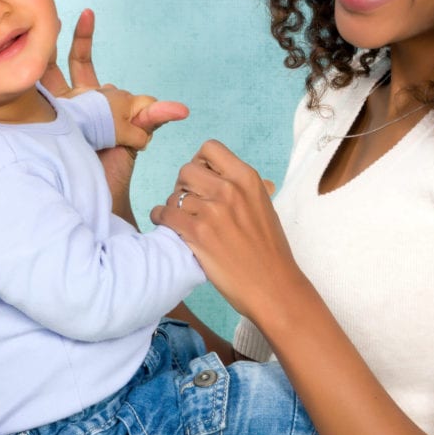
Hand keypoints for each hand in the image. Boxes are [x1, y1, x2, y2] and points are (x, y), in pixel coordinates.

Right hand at [43, 10, 187, 217]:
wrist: (100, 199)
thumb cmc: (117, 168)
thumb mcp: (137, 136)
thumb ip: (151, 117)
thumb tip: (181, 109)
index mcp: (90, 99)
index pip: (81, 61)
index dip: (82, 38)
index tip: (86, 12)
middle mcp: (67, 104)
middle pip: (54, 67)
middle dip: (51, 43)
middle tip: (48, 17)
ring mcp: (52, 116)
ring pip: (39, 84)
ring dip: (35, 64)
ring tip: (26, 42)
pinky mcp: (44, 131)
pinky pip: (32, 110)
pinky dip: (26, 93)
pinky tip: (14, 78)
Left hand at [151, 140, 300, 323]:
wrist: (273, 286)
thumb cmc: (270, 250)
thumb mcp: (264, 206)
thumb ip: (243, 189)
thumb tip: (229, 176)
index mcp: (247, 177)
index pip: (210, 148)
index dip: (200, 161)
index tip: (201, 178)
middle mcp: (229, 189)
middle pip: (187, 169)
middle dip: (184, 184)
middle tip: (189, 201)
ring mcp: (212, 211)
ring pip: (174, 194)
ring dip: (173, 205)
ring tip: (180, 218)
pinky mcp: (197, 234)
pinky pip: (164, 214)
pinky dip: (160, 217)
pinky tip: (166, 223)